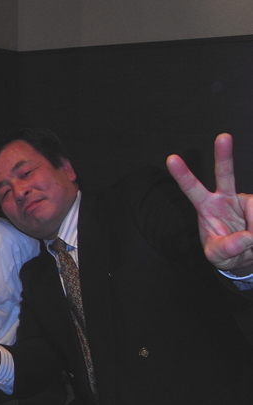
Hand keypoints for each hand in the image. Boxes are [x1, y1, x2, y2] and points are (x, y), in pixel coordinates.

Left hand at [167, 133, 252, 274]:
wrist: (246, 255)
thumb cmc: (224, 253)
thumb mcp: (217, 255)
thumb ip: (228, 248)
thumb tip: (249, 236)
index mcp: (206, 207)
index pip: (191, 189)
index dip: (182, 174)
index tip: (171, 158)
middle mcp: (224, 198)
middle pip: (224, 173)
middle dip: (223, 155)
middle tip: (223, 137)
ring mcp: (244, 200)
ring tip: (251, 242)